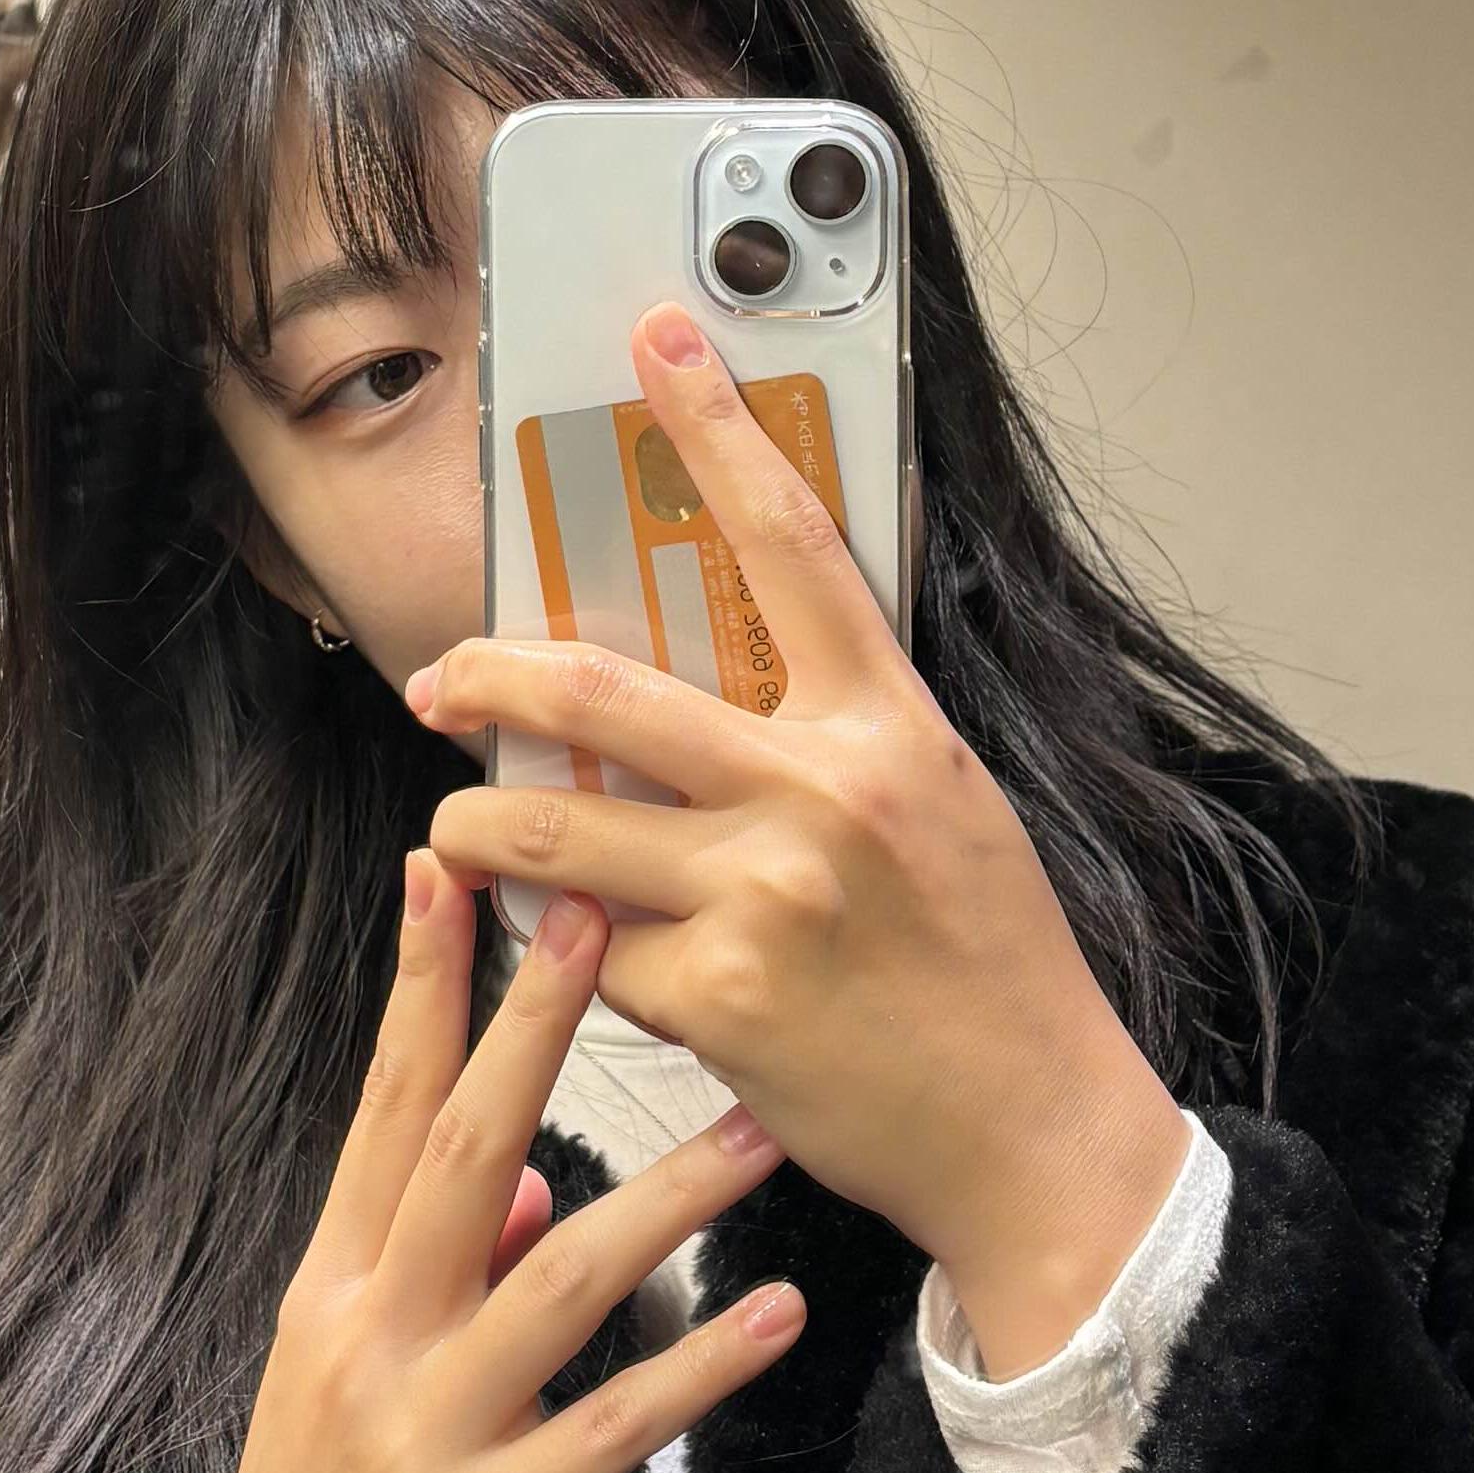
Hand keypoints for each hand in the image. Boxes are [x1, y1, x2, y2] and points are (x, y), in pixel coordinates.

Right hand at [131, 855, 802, 1472]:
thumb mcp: (349, 1388)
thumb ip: (435, 1277)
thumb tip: (538, 1182)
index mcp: (330, 1291)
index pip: (380, 1112)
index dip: (418, 988)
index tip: (450, 867)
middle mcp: (366, 1341)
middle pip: (458, 1154)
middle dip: (530, 1027)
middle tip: (603, 908)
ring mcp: (421, 1436)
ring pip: (553, 1281)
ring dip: (664, 1196)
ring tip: (760, 1126)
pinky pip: (609, 1432)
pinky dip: (699, 1368)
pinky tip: (779, 1317)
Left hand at [411, 306, 1192, 1377]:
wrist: (1033, 1127)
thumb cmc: (993, 969)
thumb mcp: (946, 807)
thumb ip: (840, 737)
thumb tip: (719, 684)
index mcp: (891, 728)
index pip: (791, 543)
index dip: (717, 430)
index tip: (661, 344)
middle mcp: (822, 796)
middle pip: (602, 695)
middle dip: (488, 676)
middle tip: (440, 676)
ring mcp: (762, 900)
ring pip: (552, 833)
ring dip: (476, 826)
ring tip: (458, 829)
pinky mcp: (715, 1003)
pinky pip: (585, 954)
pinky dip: (552, 951)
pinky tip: (552, 954)